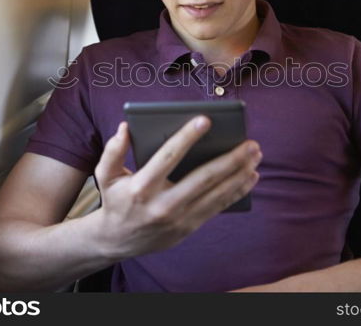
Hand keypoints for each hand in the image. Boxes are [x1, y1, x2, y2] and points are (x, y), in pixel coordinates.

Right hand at [93, 117, 260, 258]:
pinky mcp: (189, 227)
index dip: (187, 137)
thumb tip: (125, 128)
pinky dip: (237, 192)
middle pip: (202, 178)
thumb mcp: (105, 175)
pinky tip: (250, 177)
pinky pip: (218, 207)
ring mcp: (178, 219)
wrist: (117, 241)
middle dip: (230, 159)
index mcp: (141, 187)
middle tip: (250, 143)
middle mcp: (162, 204)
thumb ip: (113, 151)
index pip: (168, 157)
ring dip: (240, 174)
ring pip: (216, 194)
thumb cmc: (116, 200)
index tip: (205, 120)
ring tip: (255, 156)